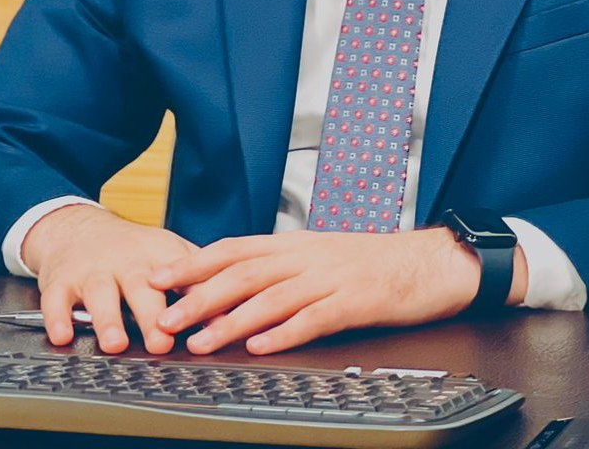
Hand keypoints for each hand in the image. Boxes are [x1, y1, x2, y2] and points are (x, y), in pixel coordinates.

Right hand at [21, 205, 195, 353]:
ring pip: (100, 293)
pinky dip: (58, 318)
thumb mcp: (170, 253)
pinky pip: (56, 300)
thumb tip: (240, 313)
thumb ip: (201, 282)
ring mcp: (93, 271)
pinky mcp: (61, 281)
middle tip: (162, 340)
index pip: (184, 277)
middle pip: (141, 287)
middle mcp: (127, 262)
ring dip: (107, 319)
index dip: (197, 300)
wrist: (78, 227)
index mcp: (159, 255)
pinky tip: (64, 335)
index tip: (212, 324)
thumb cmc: (133, 251)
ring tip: (116, 343)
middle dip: (151, 314)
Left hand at [149, 227, 492, 354]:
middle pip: (243, 273)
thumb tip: (234, 283)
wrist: (429, 262)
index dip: (194, 262)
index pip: (234, 249)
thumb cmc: (373, 263)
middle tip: (166, 319)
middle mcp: (306, 256)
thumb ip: (281, 267)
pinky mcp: (355, 301)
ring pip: (271, 297)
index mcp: (295, 243)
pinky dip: (284, 332)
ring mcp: (330, 277)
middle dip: (199, 296)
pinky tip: (261, 346)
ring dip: (231, 321)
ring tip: (201, 342)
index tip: (158, 277)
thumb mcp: (321, 256)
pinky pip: (314, 317)